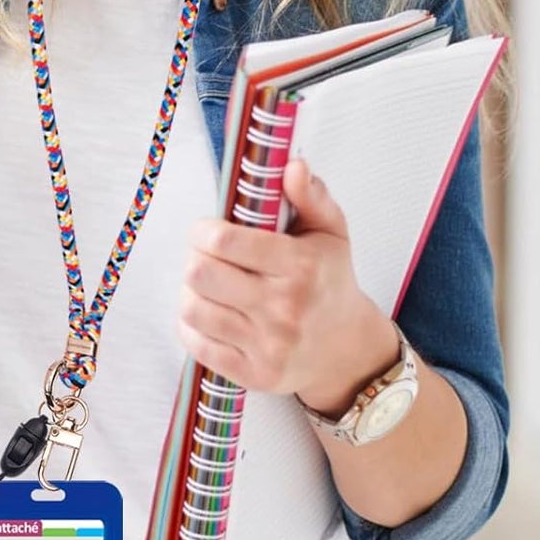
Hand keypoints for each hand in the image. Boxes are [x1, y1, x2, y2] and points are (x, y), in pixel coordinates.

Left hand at [177, 157, 395, 408]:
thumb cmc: (331, 282)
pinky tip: (209, 313)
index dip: (203, 230)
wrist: (348, 350)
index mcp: (301, 266)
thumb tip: (292, 164)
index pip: (224, 240)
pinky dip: (192, 326)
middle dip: (194, 258)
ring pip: (193, 308)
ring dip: (191, 291)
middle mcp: (285, 308)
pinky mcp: (256, 374)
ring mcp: (270, 345)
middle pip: (200, 273)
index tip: (207, 229)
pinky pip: (197, 345)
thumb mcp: (331, 232)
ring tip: (208, 285)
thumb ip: (311, 195)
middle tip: (206, 256)